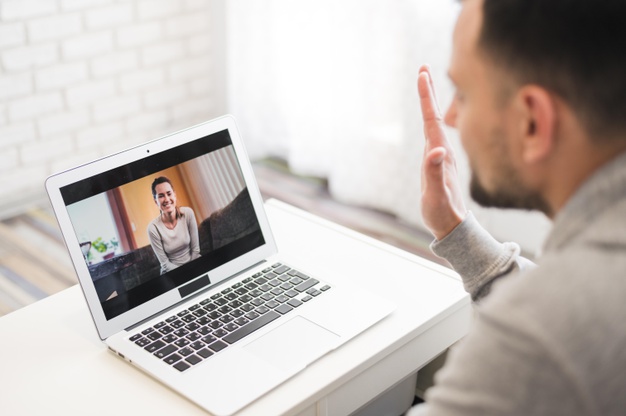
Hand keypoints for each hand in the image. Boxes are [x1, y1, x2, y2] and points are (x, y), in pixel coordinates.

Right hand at [418, 65, 466, 240]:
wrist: (454, 226)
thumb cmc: (444, 213)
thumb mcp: (436, 196)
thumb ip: (434, 174)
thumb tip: (436, 149)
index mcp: (441, 154)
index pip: (431, 120)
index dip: (426, 97)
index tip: (422, 74)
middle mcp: (442, 151)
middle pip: (433, 116)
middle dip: (428, 92)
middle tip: (423, 69)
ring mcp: (440, 156)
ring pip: (434, 123)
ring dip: (428, 103)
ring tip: (424, 84)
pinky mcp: (438, 162)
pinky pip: (433, 133)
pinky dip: (428, 119)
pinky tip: (428, 117)